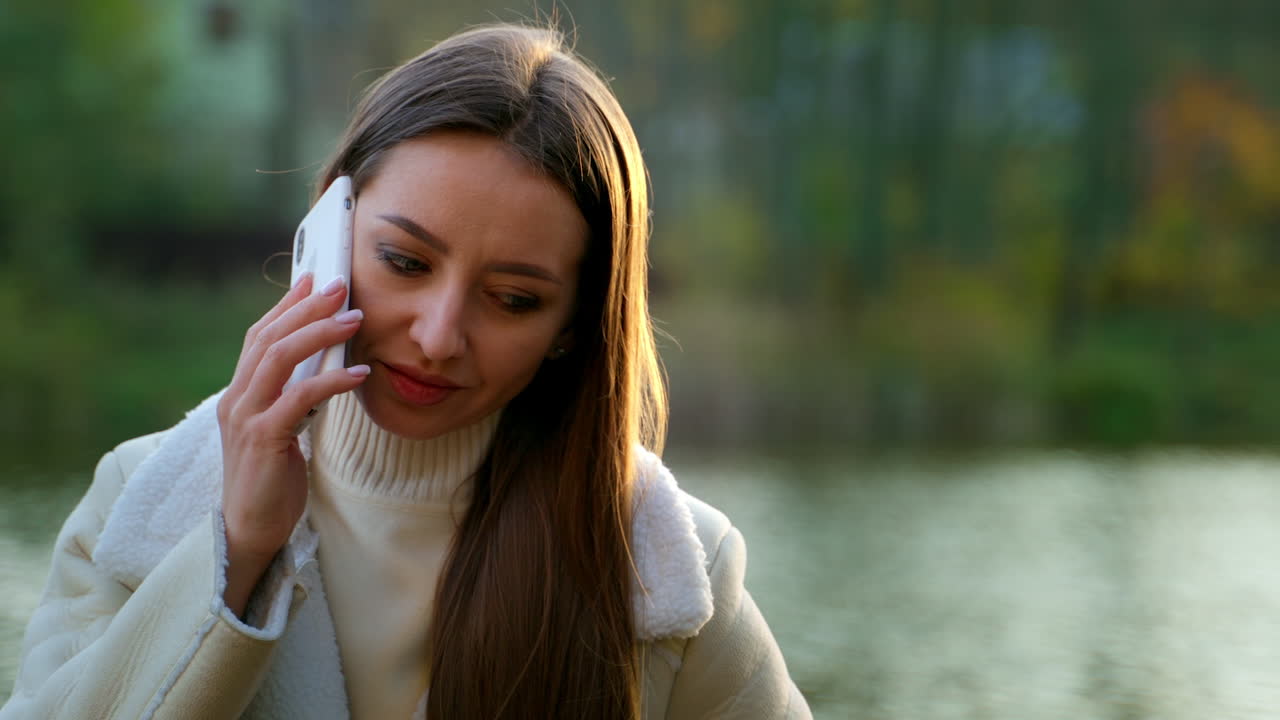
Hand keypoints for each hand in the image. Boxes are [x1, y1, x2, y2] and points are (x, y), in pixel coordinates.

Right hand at [216, 273, 367, 615]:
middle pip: (269, 338)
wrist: (250, 530)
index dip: (286, 306)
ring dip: (320, 334)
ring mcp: (245, 418)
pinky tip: (360, 372)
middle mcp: (235, 400)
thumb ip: (293, 397)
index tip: (313, 279)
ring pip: (281, 359)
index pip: (258, 337)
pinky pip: (300, 398)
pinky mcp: (263, 439)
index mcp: (238, 394)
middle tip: (341, 286)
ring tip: (355, 319)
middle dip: (306, 308)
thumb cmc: (271, 481)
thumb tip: (324, 363)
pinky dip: (332, 381)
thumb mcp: (281, 430)